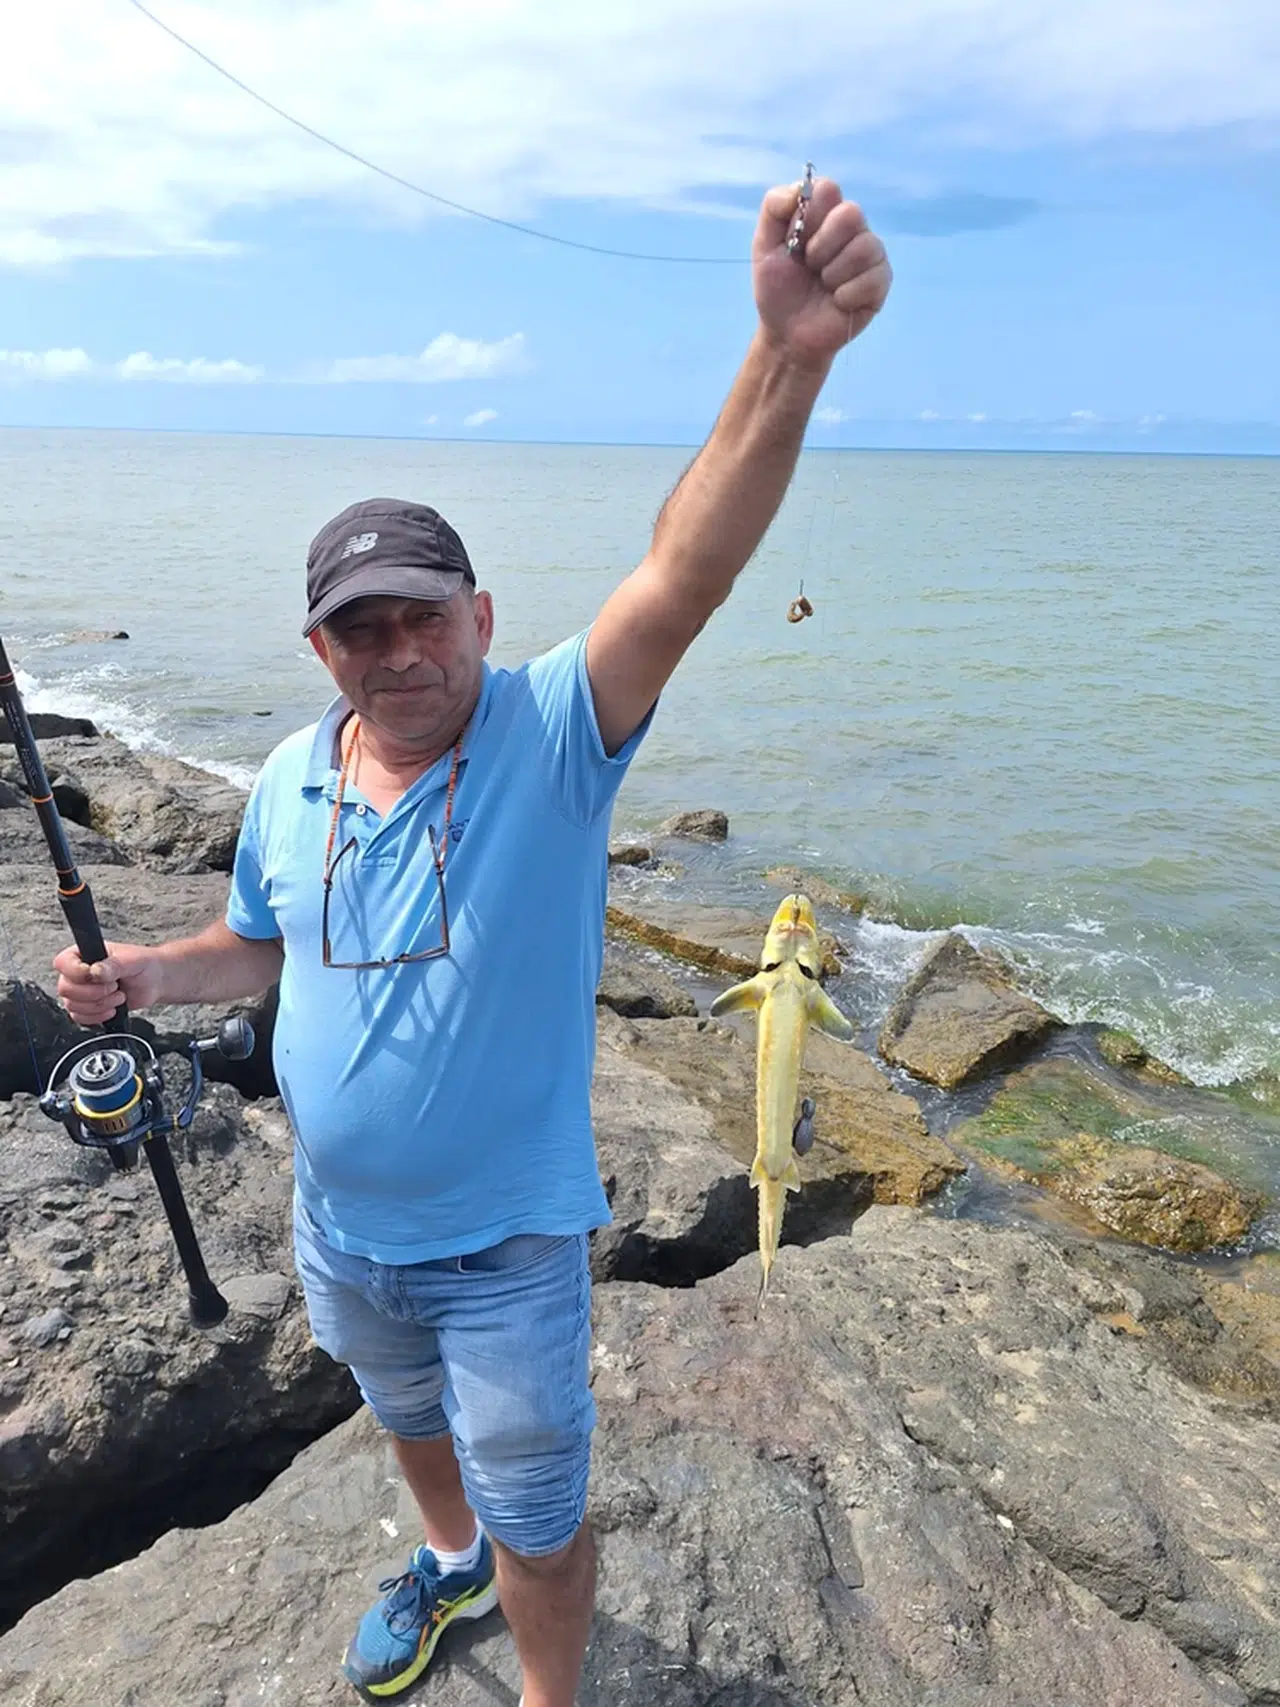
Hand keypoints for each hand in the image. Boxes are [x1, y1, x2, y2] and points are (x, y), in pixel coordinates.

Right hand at [53, 940, 164, 1025]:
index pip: (62, 963)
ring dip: (99, 1005)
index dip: (76, 972)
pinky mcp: (86, 1008)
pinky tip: (113, 1008)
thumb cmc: (143, 965)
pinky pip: (80, 1018)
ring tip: (119, 996)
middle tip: (114, 987)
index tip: (96, 976)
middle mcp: (77, 973)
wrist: (154, 982)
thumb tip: (95, 971)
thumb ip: (114, 965)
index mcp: (83, 953)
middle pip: (66, 988)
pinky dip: (97, 1017)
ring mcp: (80, 992)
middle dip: (93, 992)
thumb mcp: (132, 960)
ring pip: (72, 1005)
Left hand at [752, 175, 890, 367]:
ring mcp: (870, 254)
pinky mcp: (881, 282)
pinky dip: (846, 295)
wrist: (787, 334)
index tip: (796, 241)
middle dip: (821, 247)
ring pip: (864, 246)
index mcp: (825, 213)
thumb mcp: (764, 245)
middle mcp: (852, 228)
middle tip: (810, 266)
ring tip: (824, 285)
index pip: (828, 189)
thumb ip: (775, 206)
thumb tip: (803, 188)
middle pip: (851, 213)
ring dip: (833, 273)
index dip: (810, 217)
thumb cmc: (778, 288)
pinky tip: (837, 302)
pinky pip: (872, 278)